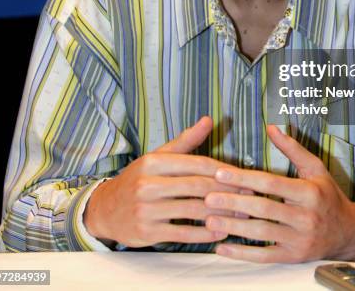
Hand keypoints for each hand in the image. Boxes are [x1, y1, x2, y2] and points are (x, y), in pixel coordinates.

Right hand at [83, 116, 243, 246]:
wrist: (105, 209)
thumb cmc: (139, 179)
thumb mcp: (158, 156)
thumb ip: (186, 141)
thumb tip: (209, 119)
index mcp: (153, 162)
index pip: (196, 163)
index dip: (222, 170)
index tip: (243, 175)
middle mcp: (147, 184)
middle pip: (196, 187)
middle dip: (226, 191)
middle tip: (248, 195)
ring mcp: (146, 209)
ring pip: (192, 211)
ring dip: (220, 214)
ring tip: (240, 215)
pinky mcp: (146, 232)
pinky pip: (182, 233)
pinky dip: (204, 234)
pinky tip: (221, 231)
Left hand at [204, 125, 354, 262]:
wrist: (348, 233)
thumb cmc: (328, 196)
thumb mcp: (316, 168)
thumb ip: (292, 148)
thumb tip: (272, 127)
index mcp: (309, 192)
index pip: (271, 183)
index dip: (244, 178)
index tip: (220, 173)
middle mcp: (305, 217)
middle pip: (263, 208)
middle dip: (233, 202)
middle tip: (207, 197)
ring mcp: (300, 240)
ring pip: (261, 233)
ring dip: (233, 228)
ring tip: (209, 220)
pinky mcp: (294, 257)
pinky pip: (265, 256)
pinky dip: (242, 254)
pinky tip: (223, 248)